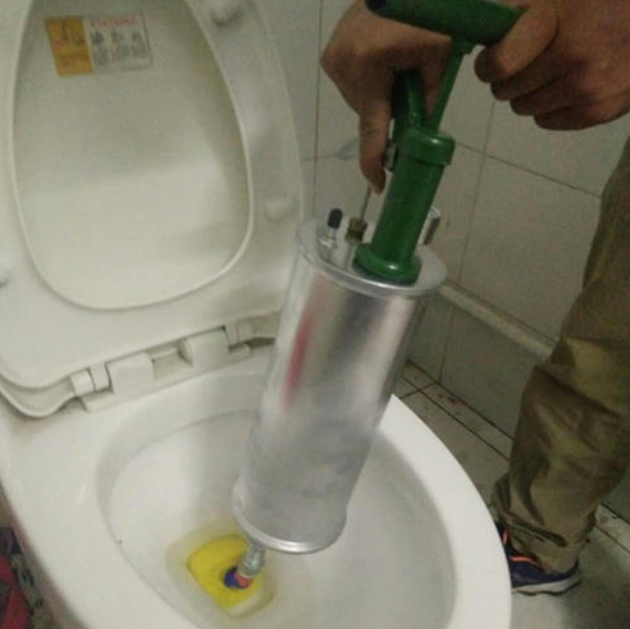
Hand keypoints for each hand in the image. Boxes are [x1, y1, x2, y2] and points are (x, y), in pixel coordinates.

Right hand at [322, 1, 450, 190]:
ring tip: (397, 67)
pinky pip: (351, 83)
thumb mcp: (439, 57)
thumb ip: (427, 101)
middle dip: (386, 112)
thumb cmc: (431, 13)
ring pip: (358, 100)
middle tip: (409, 89)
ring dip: (378, 97)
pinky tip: (384, 62)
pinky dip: (369, 83)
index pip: (371, 126)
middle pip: (366, 113)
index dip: (374, 160)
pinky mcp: (332, 51)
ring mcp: (333, 56)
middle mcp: (343, 63)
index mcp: (369, 64)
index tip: (377, 183)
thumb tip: (417, 134)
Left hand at [475, 0, 629, 129]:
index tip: (490, 63)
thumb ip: (514, 13)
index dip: (487, 66)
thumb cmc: (596, 6)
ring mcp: (586, 87)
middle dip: (509, 79)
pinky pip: (546, 121)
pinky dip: (550, 107)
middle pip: (506, 90)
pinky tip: (569, 86)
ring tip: (552, 73)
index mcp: (555, 21)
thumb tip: (479, 30)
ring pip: (524, 108)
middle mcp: (572, 55)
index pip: (499, 64)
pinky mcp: (597, 111)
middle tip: (527, 65)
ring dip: (529, 94)